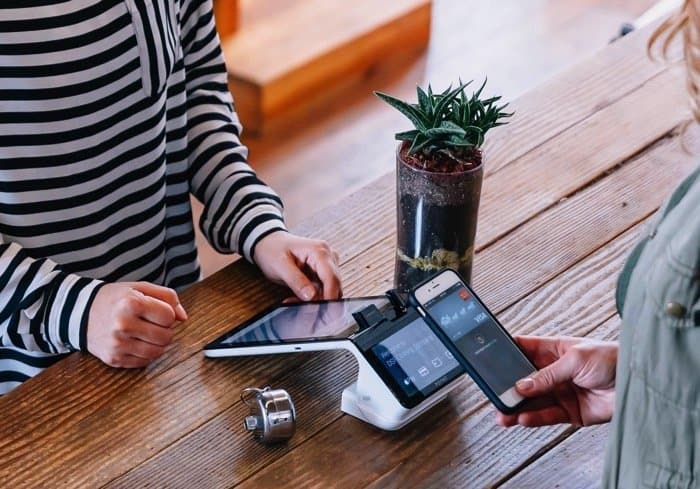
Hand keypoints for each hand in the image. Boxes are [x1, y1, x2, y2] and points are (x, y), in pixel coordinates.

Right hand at [87, 282, 187, 367]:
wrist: (80, 313)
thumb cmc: (116, 299)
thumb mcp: (141, 288)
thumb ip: (168, 297)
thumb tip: (183, 318)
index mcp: (131, 304)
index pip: (169, 316)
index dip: (167, 313)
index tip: (156, 311)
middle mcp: (123, 325)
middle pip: (166, 336)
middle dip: (165, 330)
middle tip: (152, 323)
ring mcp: (118, 345)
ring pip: (157, 352)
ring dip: (157, 343)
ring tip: (146, 333)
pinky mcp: (114, 359)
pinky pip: (144, 362)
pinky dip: (146, 353)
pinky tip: (137, 342)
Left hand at [253, 231, 341, 300]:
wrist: (268, 243)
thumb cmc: (272, 249)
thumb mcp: (280, 265)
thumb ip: (296, 280)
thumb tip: (311, 296)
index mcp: (319, 251)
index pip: (332, 277)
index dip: (329, 297)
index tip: (323, 311)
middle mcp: (327, 256)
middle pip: (334, 285)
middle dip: (319, 300)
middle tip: (299, 306)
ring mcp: (326, 264)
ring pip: (329, 290)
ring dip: (314, 300)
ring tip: (293, 299)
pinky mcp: (322, 272)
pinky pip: (323, 290)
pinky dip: (312, 297)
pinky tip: (297, 297)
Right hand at [496, 336, 617, 427]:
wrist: (639, 384)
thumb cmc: (613, 359)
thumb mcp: (575, 360)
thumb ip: (547, 374)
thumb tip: (522, 385)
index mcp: (554, 350)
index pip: (523, 349)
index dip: (506, 353)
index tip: (489, 358)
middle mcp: (555, 371)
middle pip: (524, 379)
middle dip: (508, 386)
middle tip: (495, 393)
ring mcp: (561, 392)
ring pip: (532, 400)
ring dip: (517, 407)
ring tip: (503, 412)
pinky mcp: (570, 412)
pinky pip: (547, 415)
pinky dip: (534, 418)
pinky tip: (523, 418)